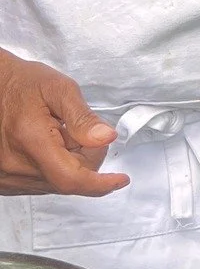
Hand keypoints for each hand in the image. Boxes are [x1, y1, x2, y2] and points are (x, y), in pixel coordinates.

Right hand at [0, 50, 127, 195]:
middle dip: (86, 156)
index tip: (120, 180)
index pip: (70, 178)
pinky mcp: (5, 181)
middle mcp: (15, 164)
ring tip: (56, 133)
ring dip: (68, 161)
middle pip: (69, 178)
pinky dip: (53, 166)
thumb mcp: (59, 89)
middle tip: (79, 129)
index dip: (99, 183)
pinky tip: (47, 144)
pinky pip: (41, 182)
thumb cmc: (21, 84)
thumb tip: (105, 138)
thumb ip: (83, 117)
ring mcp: (7, 176)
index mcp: (31, 140)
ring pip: (56, 182)